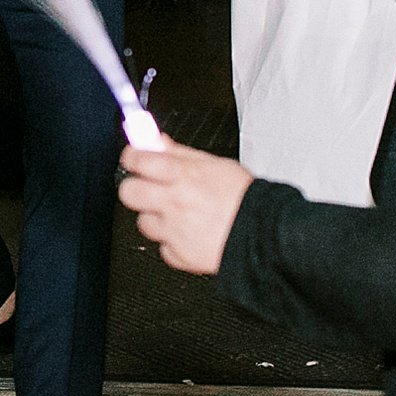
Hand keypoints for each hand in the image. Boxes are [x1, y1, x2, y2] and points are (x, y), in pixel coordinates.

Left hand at [117, 141, 253, 276]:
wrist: (266, 234)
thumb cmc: (244, 198)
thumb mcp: (214, 164)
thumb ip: (179, 152)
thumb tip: (155, 140)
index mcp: (182, 175)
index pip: (137, 159)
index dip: (132, 156)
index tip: (135, 158)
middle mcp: (174, 201)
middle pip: (129, 192)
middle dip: (136, 188)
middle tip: (148, 188)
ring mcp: (175, 230)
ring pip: (144, 223)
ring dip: (156, 219)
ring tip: (178, 216)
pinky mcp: (181, 255)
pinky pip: (163, 248)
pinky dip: (173, 243)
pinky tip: (188, 234)